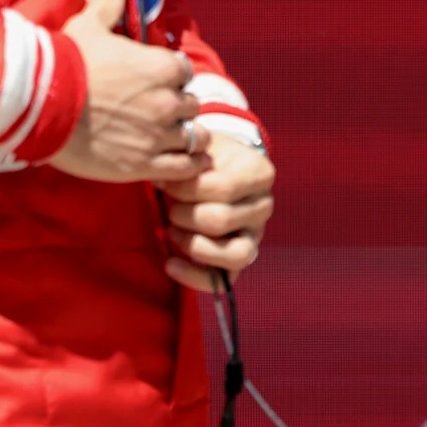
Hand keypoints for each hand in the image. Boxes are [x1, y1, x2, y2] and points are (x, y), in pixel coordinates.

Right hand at [45, 10, 206, 185]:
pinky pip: (184, 168)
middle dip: (178, 108)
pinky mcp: (144, 165)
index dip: (171, 77)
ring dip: (186, 137)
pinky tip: (187, 163)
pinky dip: (189, 166)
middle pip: (191, 106)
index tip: (156, 82)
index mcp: (162, 67)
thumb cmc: (66, 62)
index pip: (183, 72)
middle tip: (159, 112)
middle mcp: (167, 101)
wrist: (40, 104)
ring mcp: (158, 135)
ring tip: (173, 140)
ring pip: (193, 138)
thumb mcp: (89, 24)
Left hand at [160, 134, 273, 289]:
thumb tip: (162, 177)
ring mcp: (256, 235)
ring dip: (194, 245)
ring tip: (172, 231)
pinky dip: (194, 275)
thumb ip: (187, 158)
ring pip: (234, 254)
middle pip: (222, 221)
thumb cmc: (206, 158)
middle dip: (184, 215)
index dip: (186, 189)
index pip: (224, 189)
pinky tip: (170, 263)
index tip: (163, 182)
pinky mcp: (242, 258)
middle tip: (168, 206)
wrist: (220, 168)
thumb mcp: (201, 147)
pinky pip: (225, 279)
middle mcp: (264, 206)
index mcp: (260, 174)